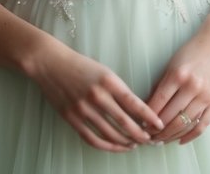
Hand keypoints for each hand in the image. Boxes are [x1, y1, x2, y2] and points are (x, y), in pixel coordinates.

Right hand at [29, 41, 164, 151]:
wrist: (50, 63)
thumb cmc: (80, 65)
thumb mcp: (104, 72)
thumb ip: (118, 90)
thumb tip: (136, 110)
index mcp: (109, 81)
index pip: (134, 104)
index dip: (149, 117)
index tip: (159, 125)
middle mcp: (97, 96)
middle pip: (125, 123)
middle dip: (140, 134)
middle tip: (150, 140)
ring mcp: (83, 109)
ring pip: (110, 134)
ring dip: (125, 142)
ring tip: (134, 144)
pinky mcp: (72, 118)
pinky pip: (92, 138)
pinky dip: (106, 146)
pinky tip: (115, 146)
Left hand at [145, 28, 209, 144]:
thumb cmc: (192, 51)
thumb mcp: (172, 64)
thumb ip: (161, 85)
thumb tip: (147, 107)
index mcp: (178, 75)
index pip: (158, 102)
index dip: (147, 117)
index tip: (140, 125)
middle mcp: (192, 86)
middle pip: (170, 116)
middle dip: (156, 130)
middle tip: (148, 137)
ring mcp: (206, 95)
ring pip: (184, 124)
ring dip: (170, 136)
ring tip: (160, 140)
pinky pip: (202, 125)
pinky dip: (190, 136)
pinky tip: (179, 141)